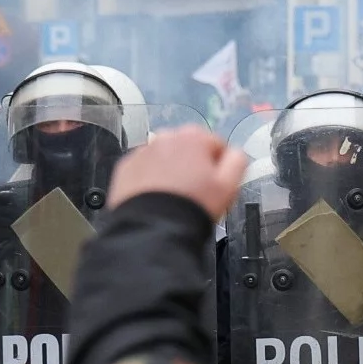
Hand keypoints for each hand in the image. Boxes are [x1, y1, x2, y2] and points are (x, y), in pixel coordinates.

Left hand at [106, 126, 247, 218]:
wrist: (153, 227)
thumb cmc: (195, 205)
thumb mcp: (228, 186)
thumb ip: (237, 162)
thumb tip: (235, 153)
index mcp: (194, 137)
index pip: (216, 146)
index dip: (219, 167)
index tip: (215, 186)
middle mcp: (166, 136)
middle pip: (187, 148)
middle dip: (192, 165)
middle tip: (194, 192)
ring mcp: (142, 151)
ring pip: (164, 158)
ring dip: (170, 170)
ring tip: (172, 197)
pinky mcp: (125, 168)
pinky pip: (143, 170)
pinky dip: (149, 179)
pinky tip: (154, 199)